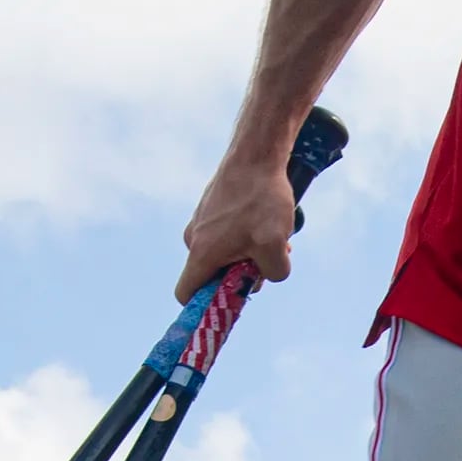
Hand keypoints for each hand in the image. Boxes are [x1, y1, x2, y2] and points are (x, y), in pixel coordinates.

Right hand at [174, 144, 304, 300]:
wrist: (256, 153)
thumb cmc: (262, 199)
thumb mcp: (275, 244)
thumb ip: (273, 272)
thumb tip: (269, 274)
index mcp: (202, 253)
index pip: (186, 294)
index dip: (204, 307)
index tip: (232, 302)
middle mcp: (194, 238)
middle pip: (213, 275)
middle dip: (240, 275)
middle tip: (266, 260)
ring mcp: (202, 221)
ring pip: (225, 252)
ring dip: (249, 252)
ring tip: (273, 234)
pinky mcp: (213, 208)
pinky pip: (229, 233)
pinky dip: (248, 233)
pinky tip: (268, 219)